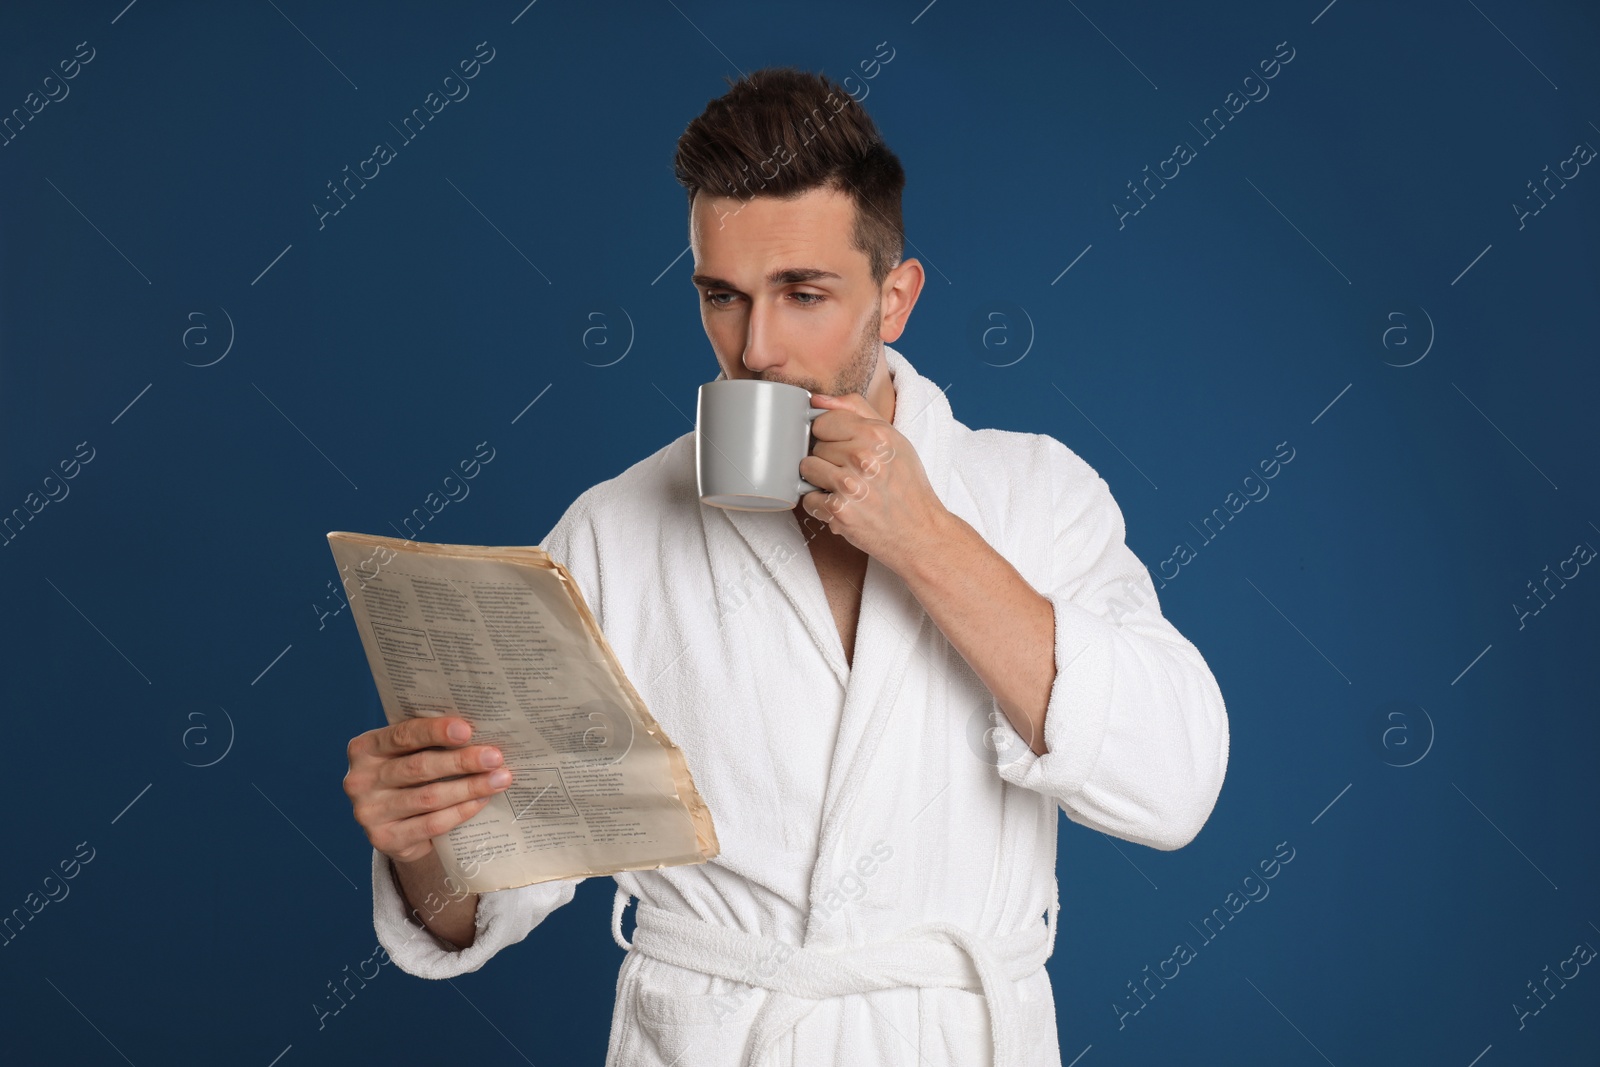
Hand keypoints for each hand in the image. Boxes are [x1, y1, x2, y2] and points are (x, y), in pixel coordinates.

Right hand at [343, 717, 511, 863]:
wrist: (394, 824)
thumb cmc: (409, 776)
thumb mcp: (408, 753)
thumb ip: (430, 741)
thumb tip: (481, 729)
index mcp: (364, 748)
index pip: (403, 735)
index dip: (435, 731)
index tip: (467, 730)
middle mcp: (360, 779)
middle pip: (419, 767)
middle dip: (462, 761)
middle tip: (495, 757)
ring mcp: (369, 812)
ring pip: (429, 797)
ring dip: (470, 787)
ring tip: (500, 778)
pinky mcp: (384, 839)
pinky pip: (431, 824)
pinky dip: (461, 811)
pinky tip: (482, 801)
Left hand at [799, 391, 948, 570]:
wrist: (920, 531)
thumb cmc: (906, 485)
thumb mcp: (894, 438)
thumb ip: (856, 410)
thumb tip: (818, 399)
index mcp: (876, 434)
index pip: (823, 420)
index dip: (830, 435)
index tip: (843, 447)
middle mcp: (863, 457)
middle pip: (815, 445)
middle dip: (828, 459)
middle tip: (852, 473)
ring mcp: (849, 485)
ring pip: (807, 469)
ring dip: (820, 481)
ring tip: (843, 488)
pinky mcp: (839, 512)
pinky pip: (808, 499)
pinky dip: (821, 506)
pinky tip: (842, 506)